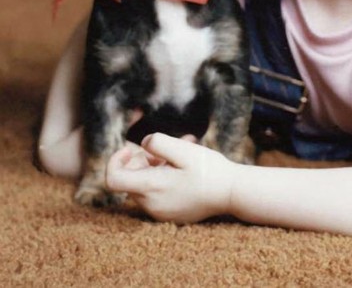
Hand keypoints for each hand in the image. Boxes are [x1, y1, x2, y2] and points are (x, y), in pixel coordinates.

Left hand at [106, 133, 235, 223]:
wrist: (232, 193)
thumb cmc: (209, 170)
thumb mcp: (184, 149)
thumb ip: (158, 142)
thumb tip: (143, 143)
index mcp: (150, 188)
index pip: (112, 179)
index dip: (115, 161)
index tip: (130, 149)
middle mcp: (150, 205)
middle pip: (129, 180)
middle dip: (141, 161)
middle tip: (165, 151)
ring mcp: (160, 213)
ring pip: (143, 186)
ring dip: (154, 169)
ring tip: (177, 157)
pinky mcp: (170, 215)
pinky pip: (155, 195)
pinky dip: (162, 180)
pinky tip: (182, 170)